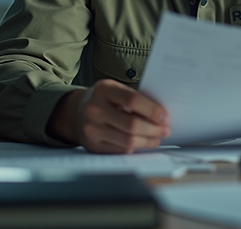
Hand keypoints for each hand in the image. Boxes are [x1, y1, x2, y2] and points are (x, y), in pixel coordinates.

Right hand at [48, 79, 169, 153]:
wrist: (75, 112)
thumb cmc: (103, 100)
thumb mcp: (115, 90)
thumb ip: (135, 99)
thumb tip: (161, 115)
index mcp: (103, 90)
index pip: (133, 100)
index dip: (153, 110)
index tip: (166, 117)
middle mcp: (94, 109)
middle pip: (132, 124)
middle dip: (154, 129)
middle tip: (166, 130)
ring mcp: (91, 129)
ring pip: (128, 141)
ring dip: (148, 141)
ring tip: (158, 138)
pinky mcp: (92, 146)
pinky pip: (121, 150)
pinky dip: (136, 148)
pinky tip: (143, 143)